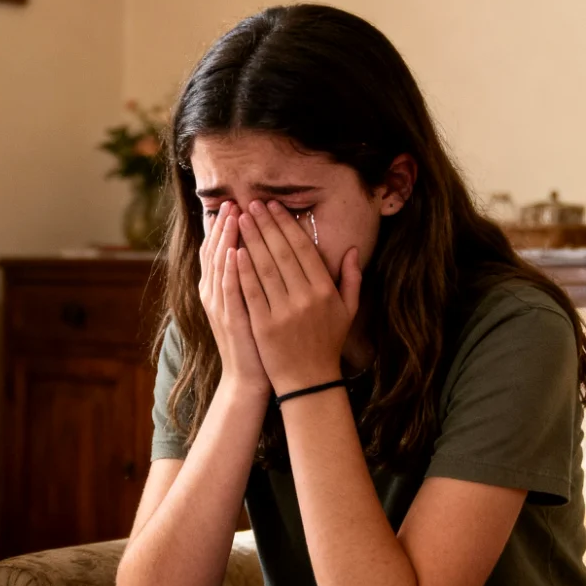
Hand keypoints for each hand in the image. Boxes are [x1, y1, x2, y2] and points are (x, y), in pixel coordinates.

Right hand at [199, 202, 268, 398]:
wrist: (249, 377)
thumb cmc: (256, 340)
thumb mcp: (250, 304)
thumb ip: (252, 277)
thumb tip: (257, 249)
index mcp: (219, 288)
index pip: (219, 249)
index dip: (224, 226)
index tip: (234, 203)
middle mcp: (214, 294)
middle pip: (215, 251)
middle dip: (224, 225)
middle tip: (232, 201)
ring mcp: (220, 307)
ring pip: (219, 266)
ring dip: (225, 239)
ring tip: (232, 215)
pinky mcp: (230, 320)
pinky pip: (229, 290)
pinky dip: (230, 269)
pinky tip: (235, 250)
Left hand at [235, 200, 361, 394]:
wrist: (309, 381)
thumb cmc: (328, 343)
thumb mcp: (348, 311)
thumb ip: (351, 278)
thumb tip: (351, 249)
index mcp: (325, 291)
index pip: (303, 249)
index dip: (287, 225)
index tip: (273, 207)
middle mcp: (306, 298)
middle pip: (282, 252)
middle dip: (265, 225)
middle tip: (252, 204)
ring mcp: (284, 312)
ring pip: (265, 268)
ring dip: (251, 240)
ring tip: (240, 220)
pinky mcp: (264, 325)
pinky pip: (252, 292)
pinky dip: (242, 270)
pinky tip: (234, 251)